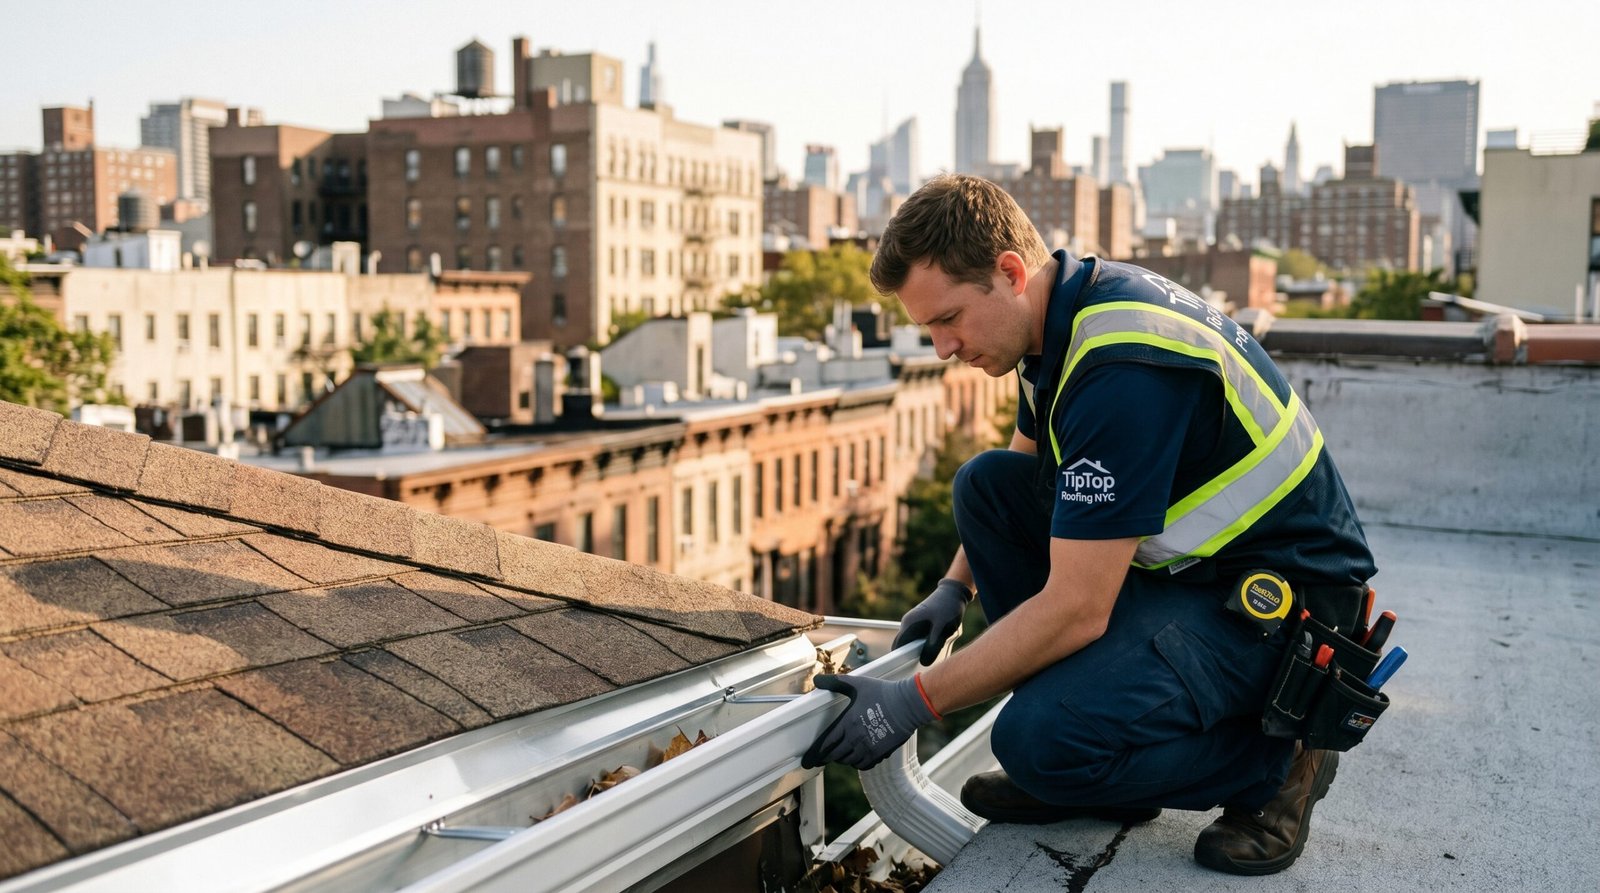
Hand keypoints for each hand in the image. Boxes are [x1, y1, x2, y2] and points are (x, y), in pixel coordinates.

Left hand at [801, 673, 935, 769]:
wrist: (908, 705)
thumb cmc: (883, 693)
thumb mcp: (857, 684)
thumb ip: (835, 682)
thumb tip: (817, 680)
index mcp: (848, 723)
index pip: (826, 744)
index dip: (815, 754)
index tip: (808, 761)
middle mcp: (856, 739)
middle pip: (835, 756)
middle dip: (827, 757)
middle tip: (822, 758)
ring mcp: (869, 748)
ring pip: (849, 762)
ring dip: (842, 759)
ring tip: (840, 754)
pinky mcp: (881, 753)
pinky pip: (864, 765)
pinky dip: (857, 763)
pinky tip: (857, 757)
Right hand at [892, 578, 972, 665]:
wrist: (954, 592)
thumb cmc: (948, 608)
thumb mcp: (943, 629)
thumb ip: (933, 646)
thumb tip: (924, 662)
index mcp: (909, 624)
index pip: (898, 647)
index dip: (900, 660)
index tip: (908, 669)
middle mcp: (908, 623)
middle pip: (903, 645)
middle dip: (911, 656)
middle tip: (926, 662)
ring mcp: (913, 622)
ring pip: (912, 642)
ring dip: (920, 649)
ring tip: (935, 649)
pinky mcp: (920, 623)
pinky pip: (918, 638)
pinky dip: (925, 643)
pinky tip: (938, 642)